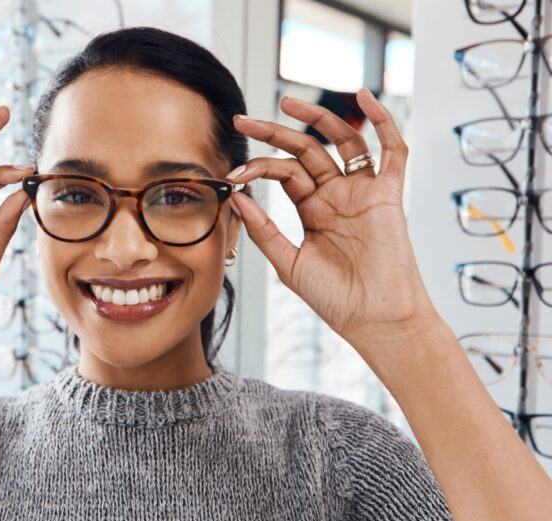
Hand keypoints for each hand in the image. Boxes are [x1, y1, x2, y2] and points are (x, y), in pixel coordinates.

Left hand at [229, 88, 441, 351]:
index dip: (258, 167)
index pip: (284, 173)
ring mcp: (362, 192)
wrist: (372, 318)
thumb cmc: (335, 298)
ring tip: (288, 102)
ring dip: (318, 118)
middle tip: (244, 122)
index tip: (233, 172)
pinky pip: (392, 151)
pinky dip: (383, 122)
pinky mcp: (389, 195)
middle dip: (274, 133)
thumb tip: (237, 198)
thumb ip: (264, 230)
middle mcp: (336, 196)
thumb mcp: (288, 262)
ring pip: (342, 142)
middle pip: (306, 151)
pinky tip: (365, 98)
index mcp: (312, 210)